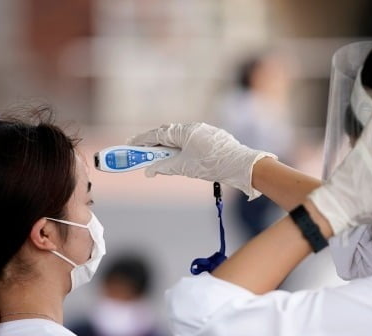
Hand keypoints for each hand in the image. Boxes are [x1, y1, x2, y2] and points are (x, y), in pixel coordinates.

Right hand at [127, 123, 275, 199]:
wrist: (241, 166)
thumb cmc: (212, 165)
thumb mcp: (184, 167)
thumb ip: (163, 168)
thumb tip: (148, 171)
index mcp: (185, 131)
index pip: (158, 134)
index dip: (142, 140)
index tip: (130, 143)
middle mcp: (194, 128)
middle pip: (168, 134)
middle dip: (154, 143)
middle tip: (141, 151)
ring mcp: (205, 132)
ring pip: (181, 137)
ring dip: (169, 146)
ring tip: (159, 156)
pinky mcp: (213, 138)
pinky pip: (192, 140)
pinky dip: (181, 147)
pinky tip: (181, 156)